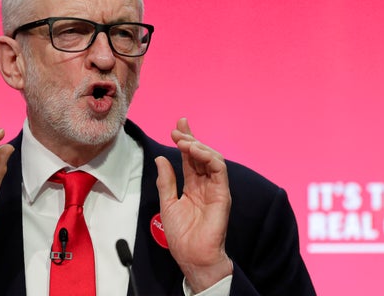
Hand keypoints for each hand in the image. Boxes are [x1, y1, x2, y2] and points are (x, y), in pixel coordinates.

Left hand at [155, 118, 232, 292]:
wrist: (192, 256)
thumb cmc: (182, 236)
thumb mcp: (168, 203)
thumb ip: (166, 181)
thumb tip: (161, 159)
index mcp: (193, 186)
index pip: (190, 158)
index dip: (185, 140)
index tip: (177, 127)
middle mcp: (205, 184)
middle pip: (201, 154)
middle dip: (190, 138)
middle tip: (178, 130)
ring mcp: (215, 188)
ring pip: (212, 158)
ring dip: (198, 146)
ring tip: (184, 141)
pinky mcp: (223, 194)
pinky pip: (219, 170)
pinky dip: (208, 157)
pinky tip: (195, 151)